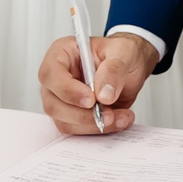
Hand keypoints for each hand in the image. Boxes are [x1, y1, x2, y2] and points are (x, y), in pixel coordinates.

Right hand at [38, 31, 157, 135]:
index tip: (91, 99)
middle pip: (53, 104)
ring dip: (93, 125)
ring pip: (64, 122)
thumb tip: (104, 94)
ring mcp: (62, 99)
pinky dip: (98, 130)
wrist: (131, 68)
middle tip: (109, 114)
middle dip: (82, 115)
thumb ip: (114, 69)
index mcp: (62, 53)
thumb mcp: (124, 51)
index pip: (51, 74)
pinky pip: (78, 130)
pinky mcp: (72, 116)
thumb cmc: (121, 54)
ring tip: (120, 117)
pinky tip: (119, 120)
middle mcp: (57, 78)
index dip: (68, 90)